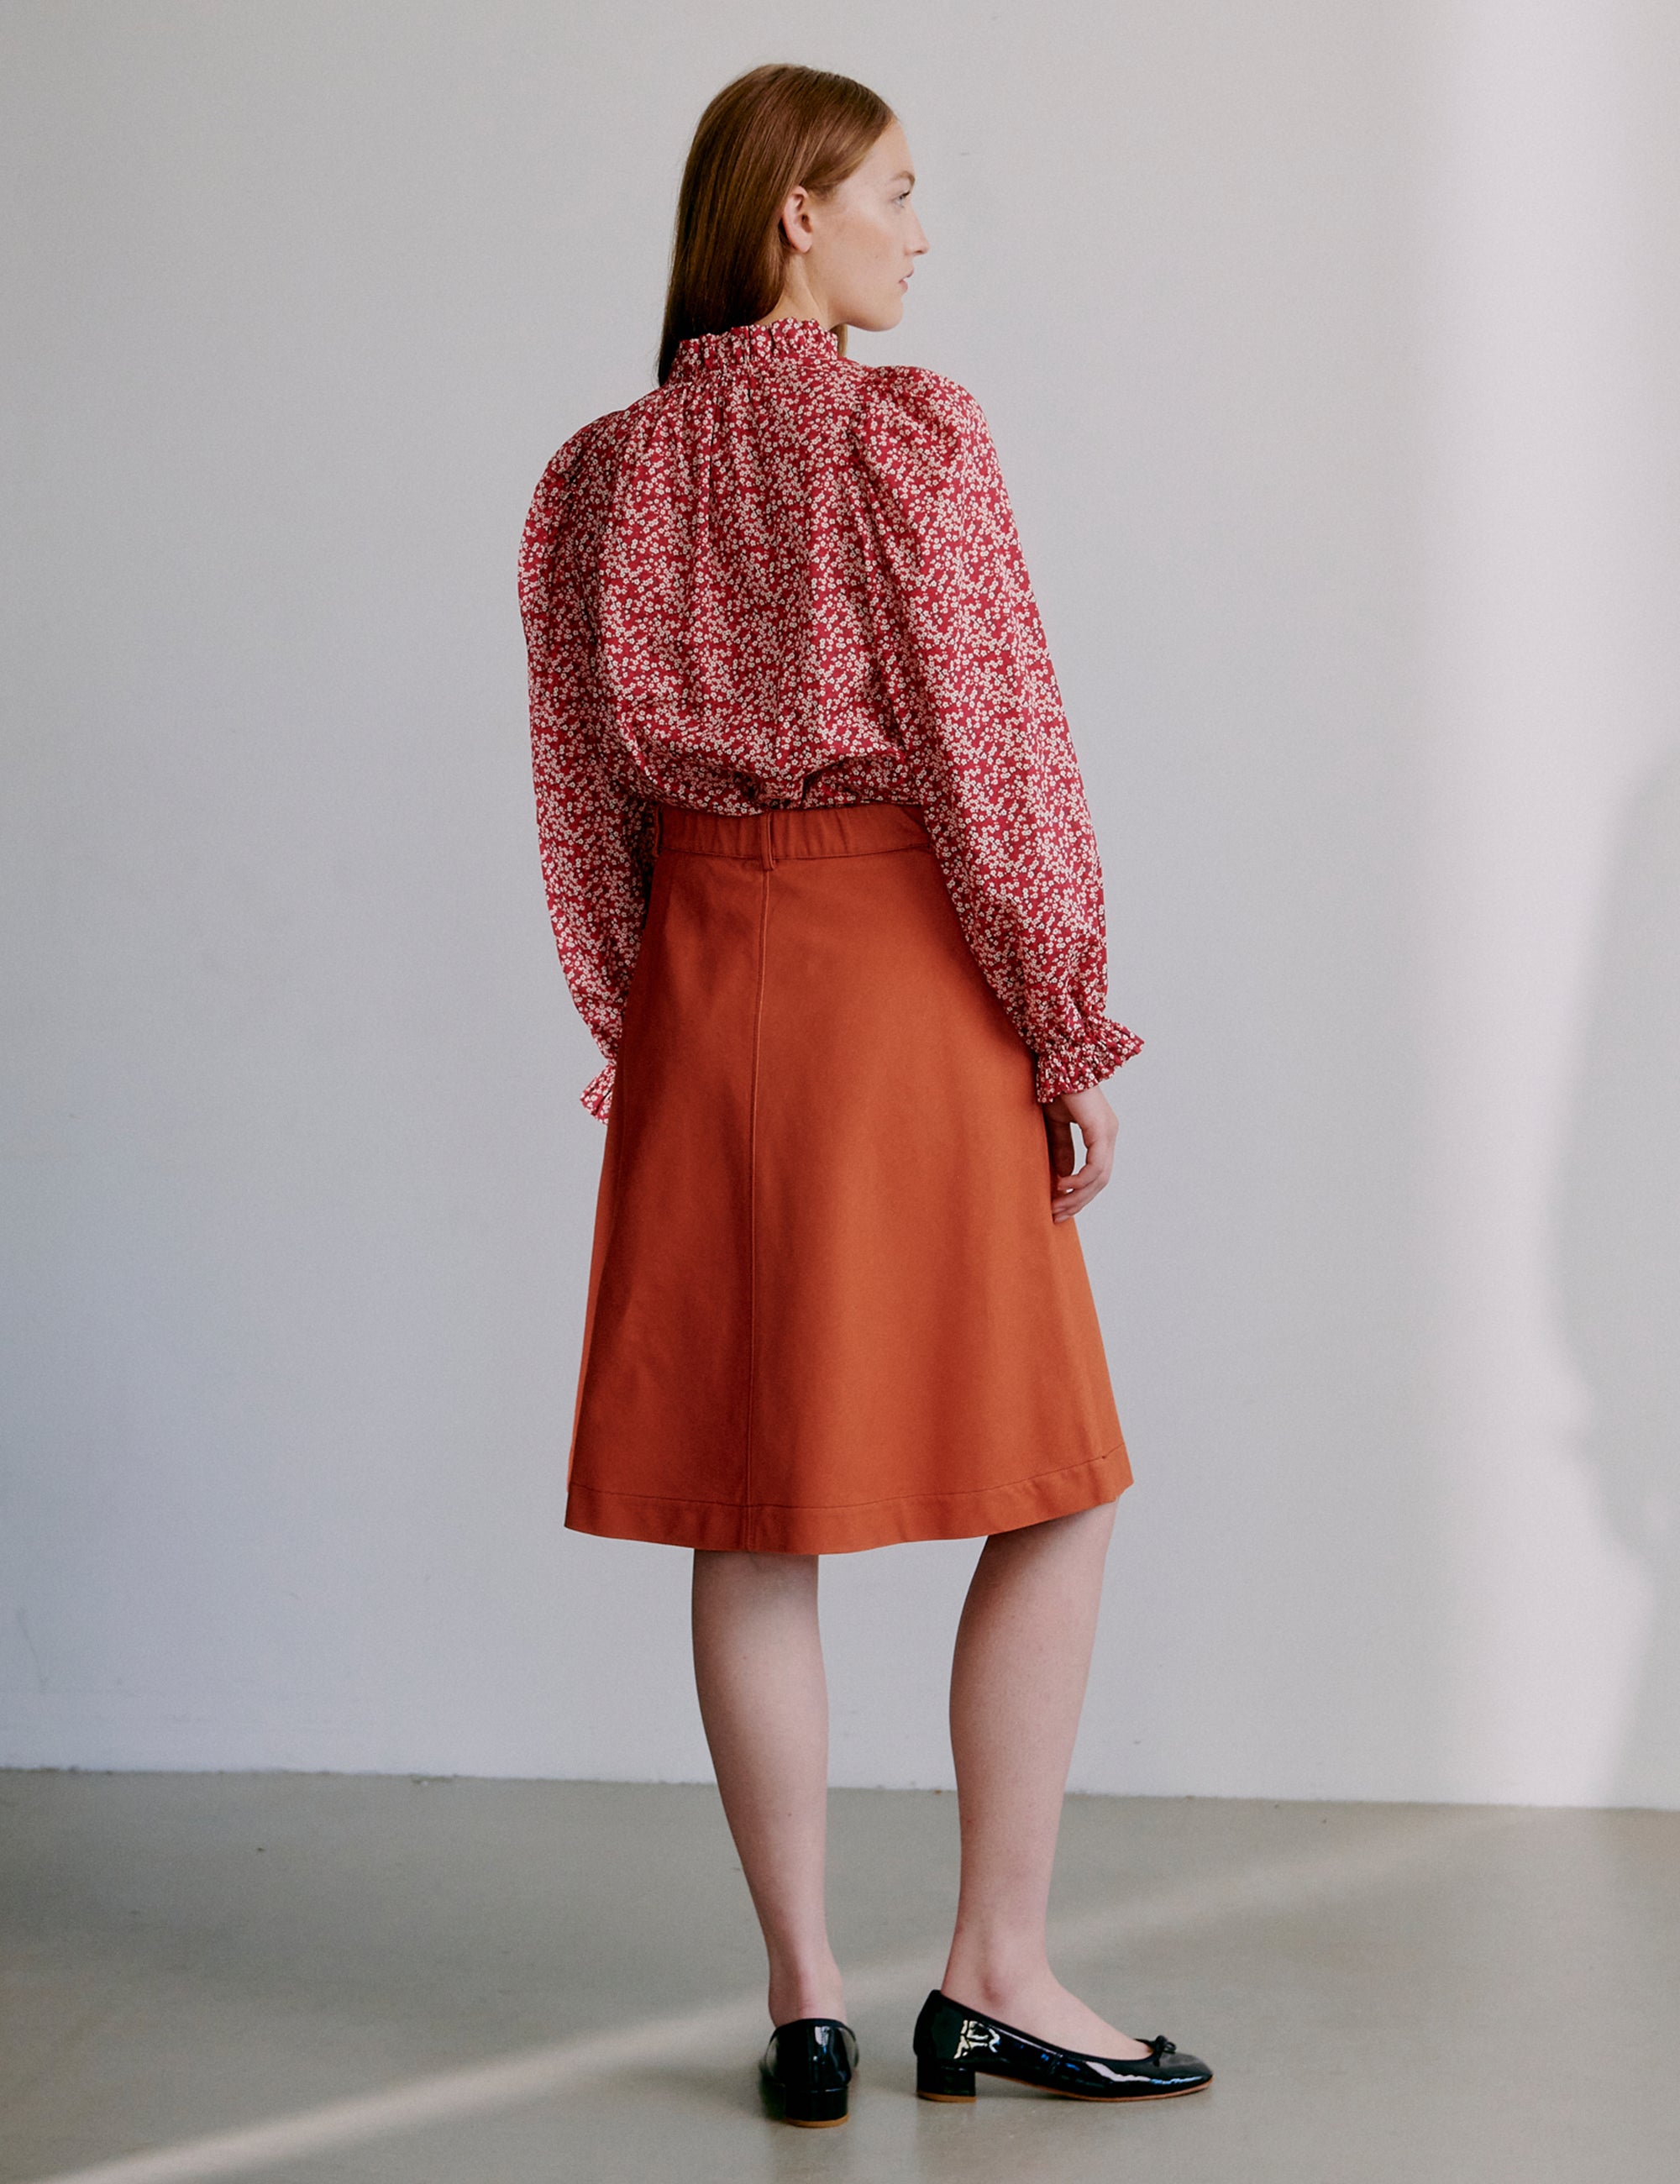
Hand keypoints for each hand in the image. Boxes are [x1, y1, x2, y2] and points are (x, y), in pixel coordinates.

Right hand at [1041, 1083, 1116, 1220]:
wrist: (1058, 1061)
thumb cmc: (1056, 1088)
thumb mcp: (1055, 1125)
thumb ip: (1062, 1148)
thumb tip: (1063, 1174)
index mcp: (1101, 1133)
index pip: (1096, 1173)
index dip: (1080, 1193)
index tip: (1059, 1207)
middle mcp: (1109, 1134)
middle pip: (1100, 1181)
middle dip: (1079, 1201)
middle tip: (1057, 1215)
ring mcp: (1108, 1132)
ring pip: (1100, 1177)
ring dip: (1078, 1195)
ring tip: (1057, 1205)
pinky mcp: (1101, 1130)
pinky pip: (1095, 1165)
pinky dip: (1080, 1179)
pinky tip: (1062, 1184)